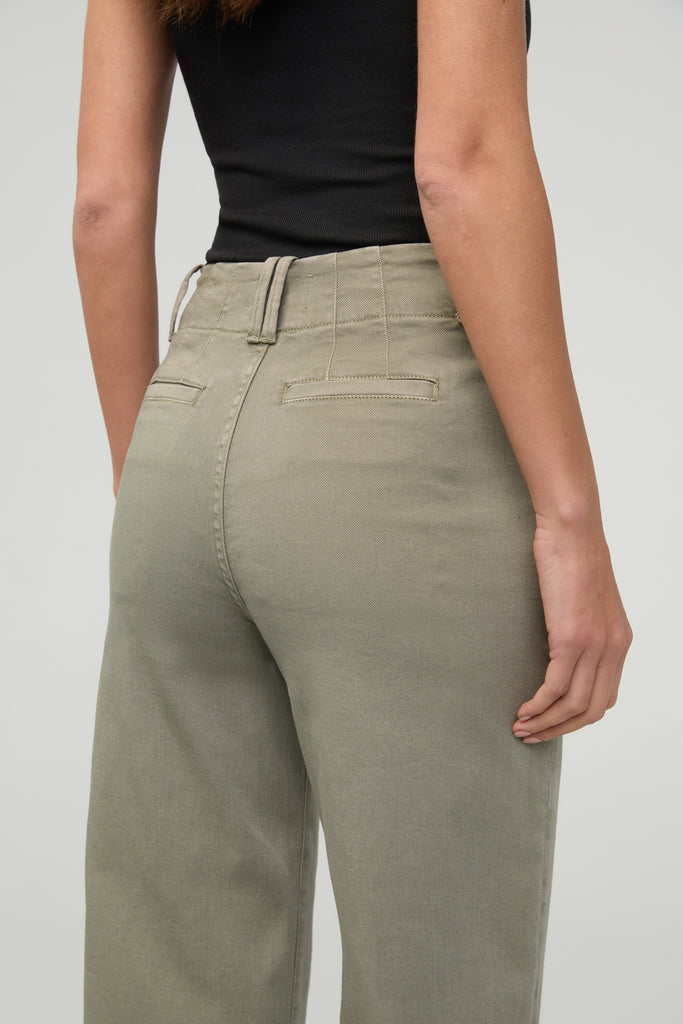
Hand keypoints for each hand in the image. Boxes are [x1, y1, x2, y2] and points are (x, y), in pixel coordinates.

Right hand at [512, 514, 631, 742]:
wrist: (572, 531)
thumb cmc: (571, 557)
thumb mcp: (585, 601)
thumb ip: (582, 628)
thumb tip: (560, 649)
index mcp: (620, 641)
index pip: (605, 697)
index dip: (577, 719)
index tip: (551, 723)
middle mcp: (614, 648)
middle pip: (592, 710)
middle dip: (561, 729)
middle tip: (532, 735)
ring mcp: (595, 645)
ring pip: (574, 705)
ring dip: (546, 723)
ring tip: (520, 728)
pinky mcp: (572, 638)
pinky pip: (556, 687)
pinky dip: (538, 706)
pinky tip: (522, 710)